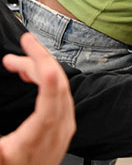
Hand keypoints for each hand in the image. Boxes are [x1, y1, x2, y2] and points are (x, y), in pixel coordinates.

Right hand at [0, 34, 75, 164]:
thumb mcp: (1, 160)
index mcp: (40, 136)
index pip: (50, 102)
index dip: (48, 79)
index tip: (41, 58)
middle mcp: (58, 128)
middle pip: (57, 85)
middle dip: (39, 59)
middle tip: (23, 42)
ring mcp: (64, 125)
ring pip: (59, 87)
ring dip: (39, 68)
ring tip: (14, 61)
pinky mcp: (63, 124)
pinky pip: (59, 94)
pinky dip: (46, 79)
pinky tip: (30, 74)